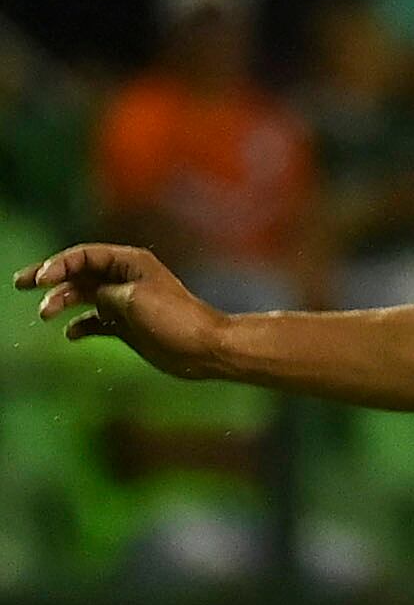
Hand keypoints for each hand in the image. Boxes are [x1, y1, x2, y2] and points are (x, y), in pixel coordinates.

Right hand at [13, 244, 228, 378]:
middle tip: (20, 283)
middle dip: (49, 278)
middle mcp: (126, 279)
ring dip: (62, 302)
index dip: (58, 264)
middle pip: (80, 273)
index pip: (86, 255)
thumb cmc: (174, 319)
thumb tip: (90, 294)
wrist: (202, 348)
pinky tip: (72, 333)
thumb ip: (104, 292)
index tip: (38, 280)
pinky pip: (95, 320)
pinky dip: (81, 325)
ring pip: (84, 296)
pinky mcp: (126, 324)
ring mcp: (124, 302)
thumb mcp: (133, 299)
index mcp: (131, 263)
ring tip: (46, 314)